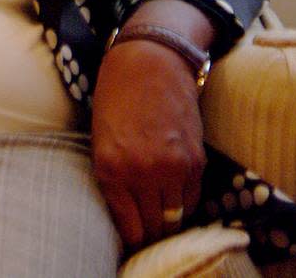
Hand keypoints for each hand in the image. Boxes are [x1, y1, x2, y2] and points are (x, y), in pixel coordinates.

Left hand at [91, 27, 206, 249]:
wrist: (151, 60)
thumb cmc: (118, 94)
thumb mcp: (101, 137)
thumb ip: (113, 178)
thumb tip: (128, 213)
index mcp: (111, 169)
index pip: (129, 228)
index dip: (134, 235)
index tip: (135, 234)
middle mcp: (142, 174)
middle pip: (154, 228)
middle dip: (152, 230)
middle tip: (150, 224)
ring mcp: (171, 169)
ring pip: (176, 218)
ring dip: (170, 218)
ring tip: (163, 210)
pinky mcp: (195, 161)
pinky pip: (192, 199)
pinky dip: (185, 200)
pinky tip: (176, 190)